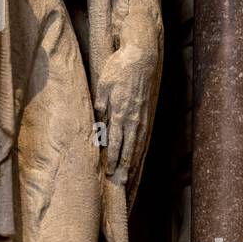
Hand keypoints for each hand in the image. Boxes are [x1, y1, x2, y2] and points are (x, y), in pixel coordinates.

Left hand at [95, 41, 155, 184]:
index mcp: (119, 112)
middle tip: (120, 184)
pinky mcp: (146, 113)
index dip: (112, 159)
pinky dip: (140, 149)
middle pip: (128, 149)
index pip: (114, 142)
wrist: (141, 57)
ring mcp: (142, 117)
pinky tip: (138, 156)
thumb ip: (100, 108)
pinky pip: (143, 136)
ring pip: (137, 145)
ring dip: (132, 162)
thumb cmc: (118, 69)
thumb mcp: (103, 87)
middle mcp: (132, 119)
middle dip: (123, 167)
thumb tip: (96, 127)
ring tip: (129, 176)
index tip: (108, 173)